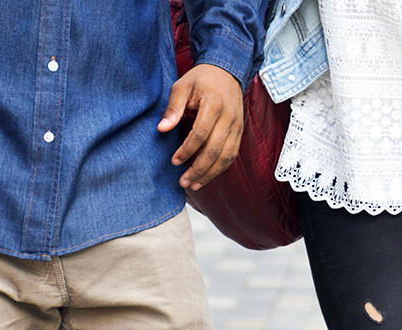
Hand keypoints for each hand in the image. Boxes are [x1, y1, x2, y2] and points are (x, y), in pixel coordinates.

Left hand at [158, 64, 242, 189]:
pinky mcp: (240, 132)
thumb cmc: (202, 79)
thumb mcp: (183, 86)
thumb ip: (173, 108)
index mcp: (214, 105)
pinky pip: (232, 155)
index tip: (174, 161)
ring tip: (194, 185)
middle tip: (183, 182)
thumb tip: (162, 129)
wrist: (227, 71)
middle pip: (215, 150)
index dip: (187, 150)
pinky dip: (220, 168)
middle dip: (198, 169)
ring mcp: (237, 126)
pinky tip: (207, 176)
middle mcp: (229, 117)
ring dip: (210, 174)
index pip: (200, 134)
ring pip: (226, 157)